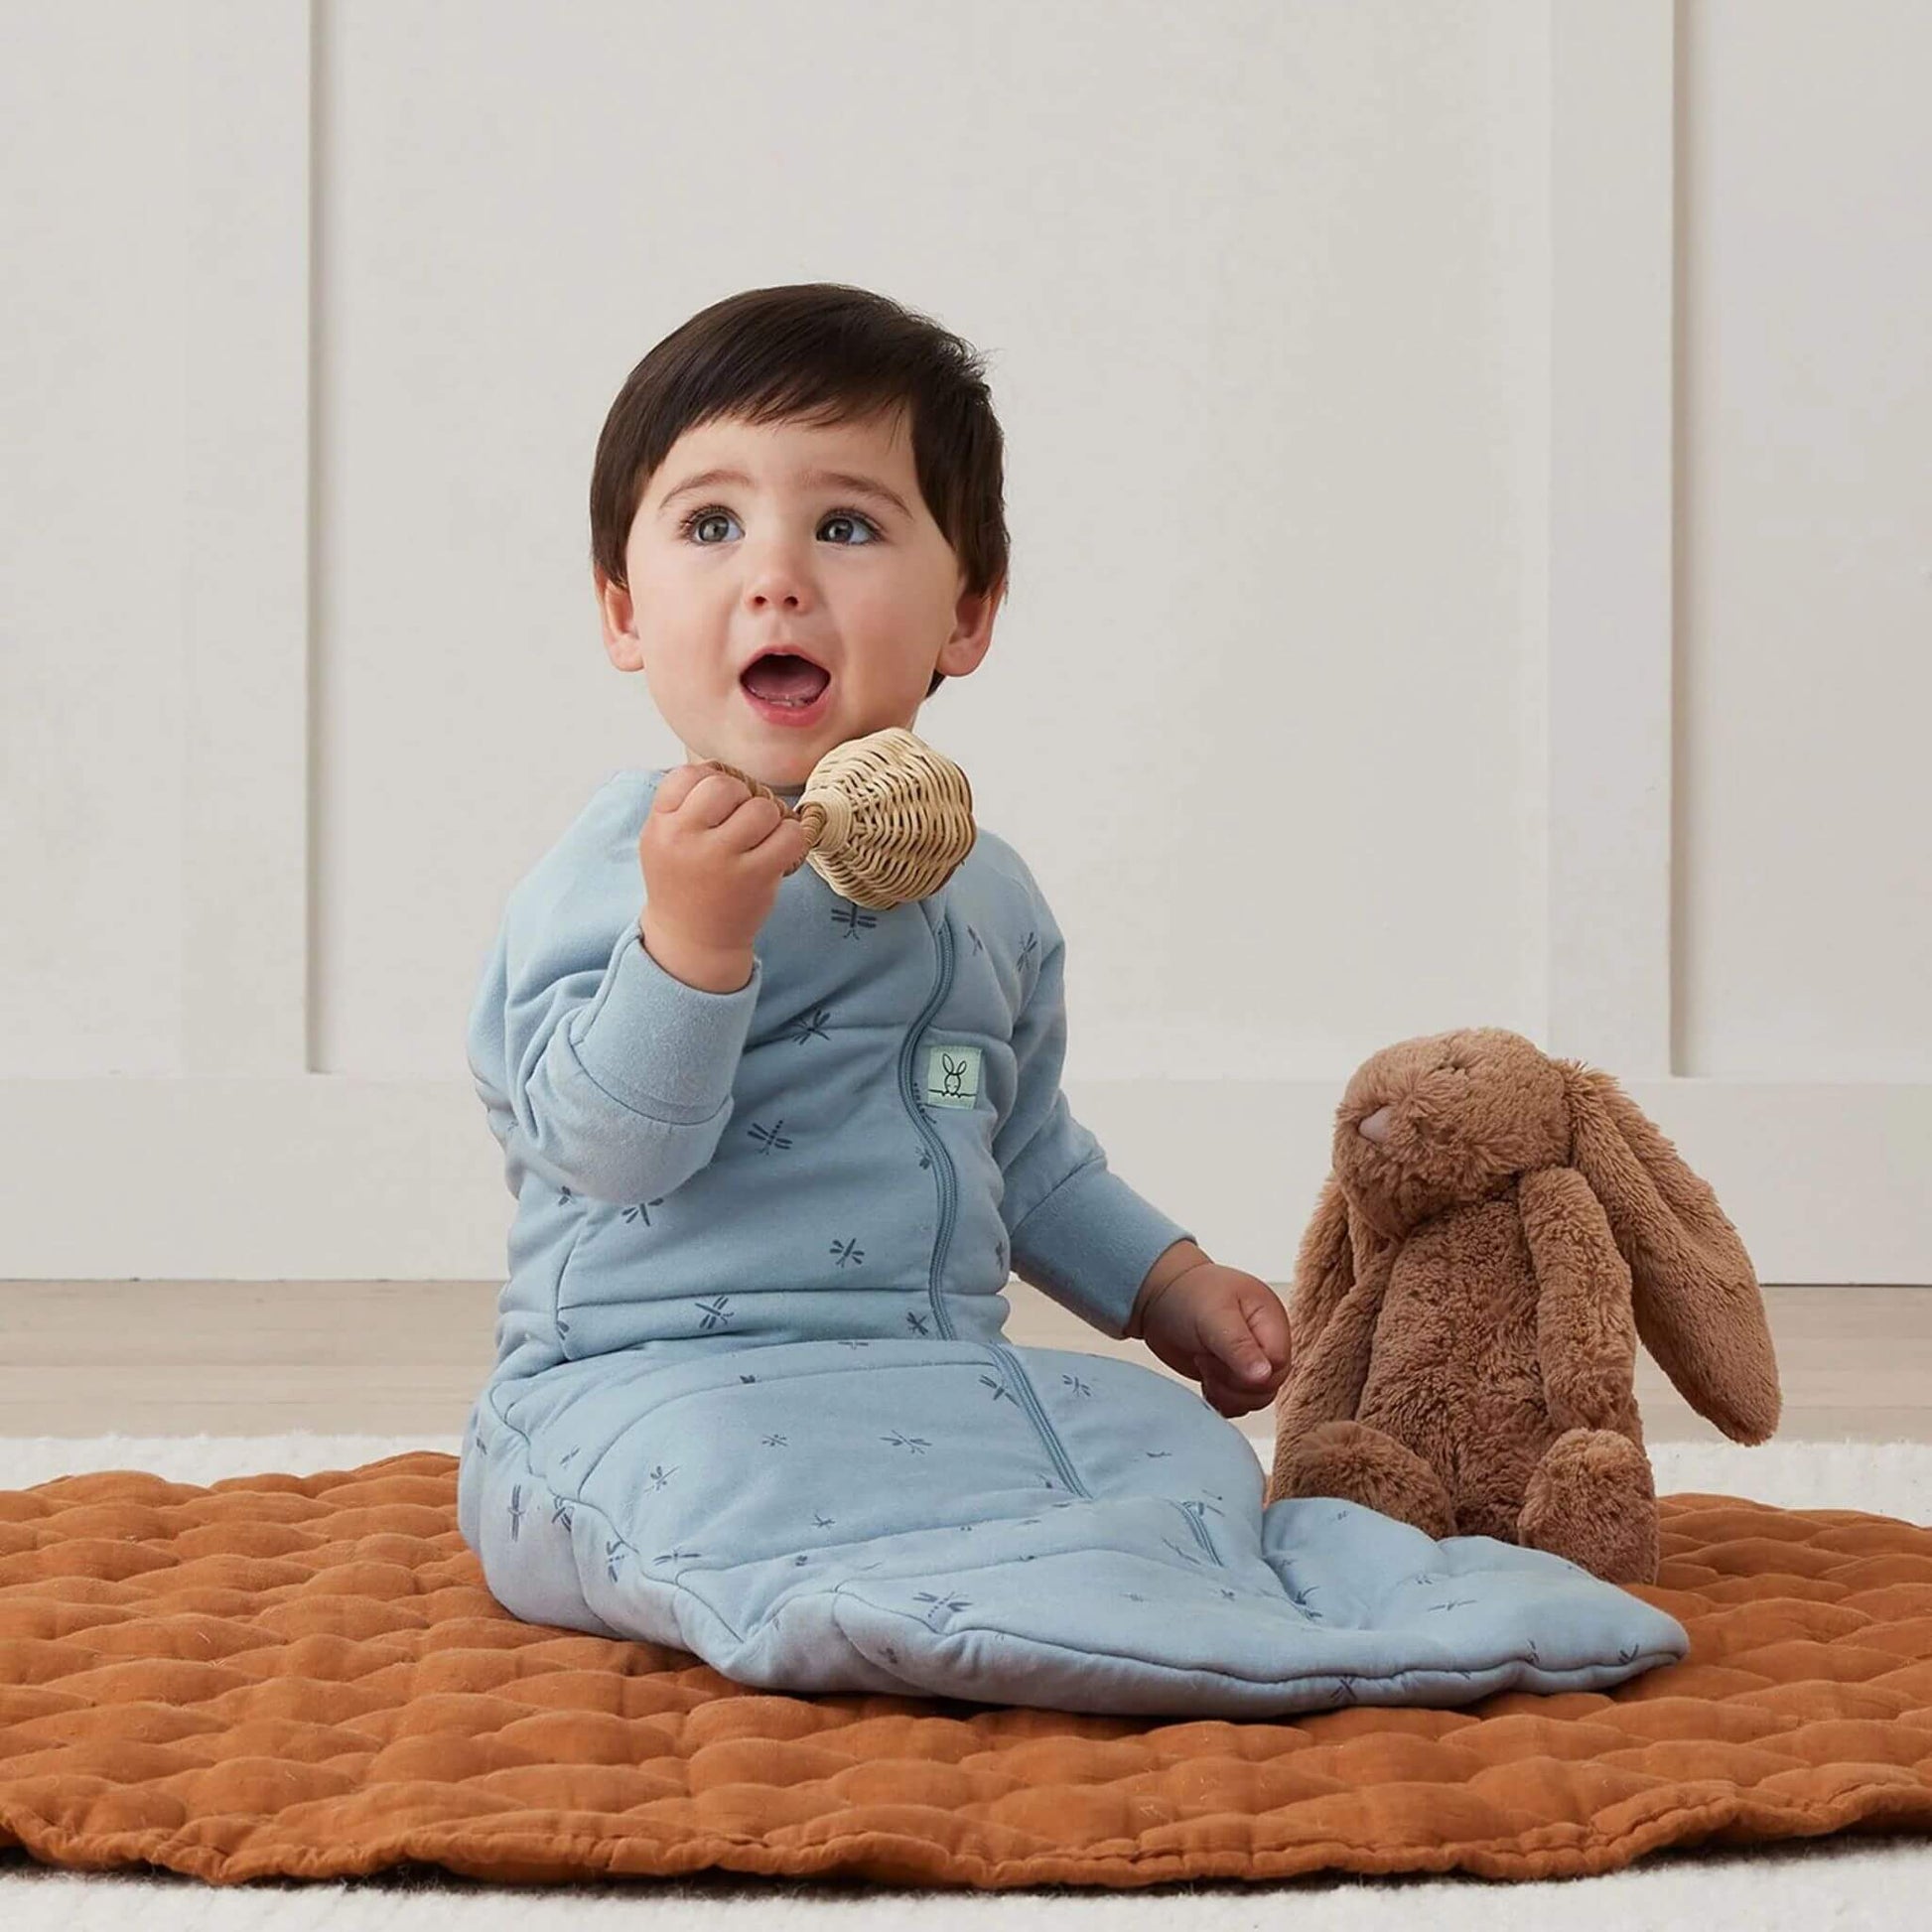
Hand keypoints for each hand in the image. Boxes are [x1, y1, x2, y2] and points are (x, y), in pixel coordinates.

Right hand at [638, 763, 811, 988]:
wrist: (692, 940)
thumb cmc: (684, 883)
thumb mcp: (664, 839)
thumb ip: (683, 802)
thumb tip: (722, 768)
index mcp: (661, 825)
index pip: (688, 775)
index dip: (710, 781)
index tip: (717, 803)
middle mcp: (686, 839)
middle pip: (726, 786)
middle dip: (741, 796)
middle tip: (741, 818)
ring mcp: (721, 858)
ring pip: (762, 808)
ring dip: (769, 817)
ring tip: (760, 837)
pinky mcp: (755, 876)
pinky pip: (789, 834)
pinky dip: (792, 837)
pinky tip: (778, 849)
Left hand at [1134, 1256, 1292, 1417]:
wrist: (1159, 1298)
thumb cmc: (1187, 1295)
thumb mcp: (1213, 1316)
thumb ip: (1239, 1347)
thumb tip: (1265, 1376)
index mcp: (1269, 1319)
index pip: (1278, 1363)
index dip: (1250, 1370)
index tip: (1217, 1353)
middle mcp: (1265, 1341)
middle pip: (1270, 1385)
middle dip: (1234, 1383)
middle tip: (1205, 1359)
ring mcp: (1250, 1360)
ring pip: (1256, 1398)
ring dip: (1226, 1392)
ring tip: (1203, 1365)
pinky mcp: (1233, 1376)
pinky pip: (1240, 1403)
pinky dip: (1220, 1400)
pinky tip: (1204, 1380)